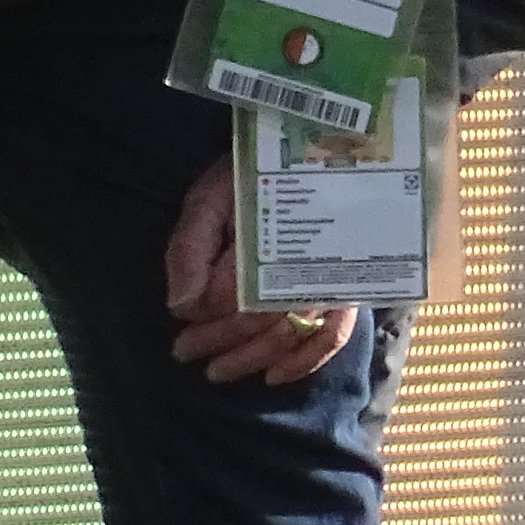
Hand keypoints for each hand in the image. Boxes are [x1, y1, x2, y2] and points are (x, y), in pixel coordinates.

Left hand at [165, 154, 360, 384]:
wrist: (312, 147)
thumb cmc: (251, 174)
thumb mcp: (208, 198)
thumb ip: (190, 247)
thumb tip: (179, 305)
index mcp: (264, 237)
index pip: (234, 299)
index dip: (207, 327)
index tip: (180, 343)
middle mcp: (301, 263)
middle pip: (260, 321)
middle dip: (222, 346)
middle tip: (188, 358)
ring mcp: (328, 277)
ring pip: (291, 333)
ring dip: (254, 359)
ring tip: (219, 374)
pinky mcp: (344, 288)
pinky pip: (334, 333)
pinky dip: (306, 360)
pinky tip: (275, 377)